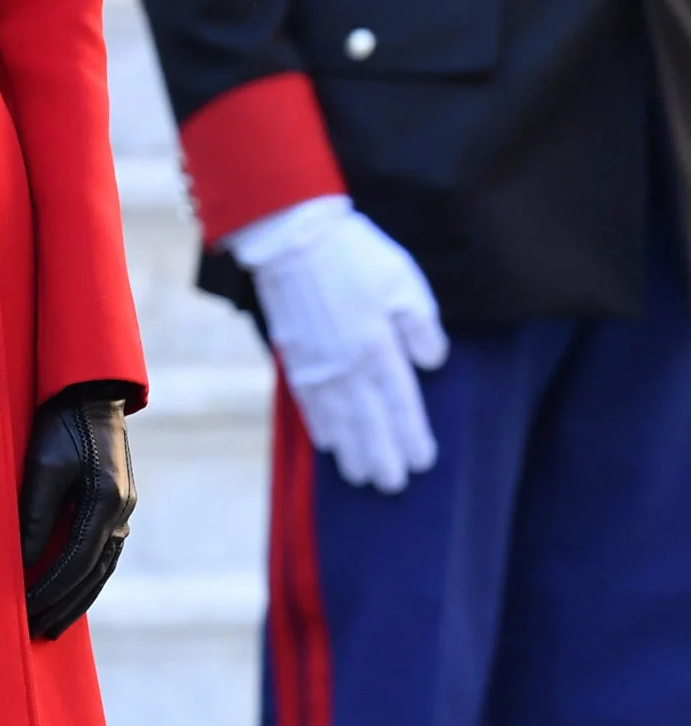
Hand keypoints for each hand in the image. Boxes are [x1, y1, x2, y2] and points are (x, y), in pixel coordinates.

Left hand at [21, 392, 134, 640]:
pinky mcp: (116, 506)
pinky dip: (85, 579)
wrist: (90, 393)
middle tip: (35, 631)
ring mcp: (123, 509)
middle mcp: (121, 509)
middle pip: (93, 573)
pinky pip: (103, 554)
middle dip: (62, 604)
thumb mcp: (43, 463)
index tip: (23, 609)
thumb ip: (37, 513)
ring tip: (50, 625)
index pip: (75, 561)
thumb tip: (24, 560)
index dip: (49, 589)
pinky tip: (68, 594)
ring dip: (76, 599)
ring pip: (102, 569)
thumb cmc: (60, 422)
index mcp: (106, 499)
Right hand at [228, 194, 447, 493]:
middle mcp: (348, 366)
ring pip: (338, 421)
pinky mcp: (295, 359)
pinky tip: (329, 444)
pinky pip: (309, 404)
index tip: (423, 463)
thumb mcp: (404, 280)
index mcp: (380, 347)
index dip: (412, 436)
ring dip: (352, 452)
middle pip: (369, 423)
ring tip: (363, 477)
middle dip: (382, 457)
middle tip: (393, 486)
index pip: (401, 404)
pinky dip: (321, 427)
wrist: (293, 239)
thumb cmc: (355, 256)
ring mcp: (317, 366)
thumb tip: (432, 363)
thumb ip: (421, 325)